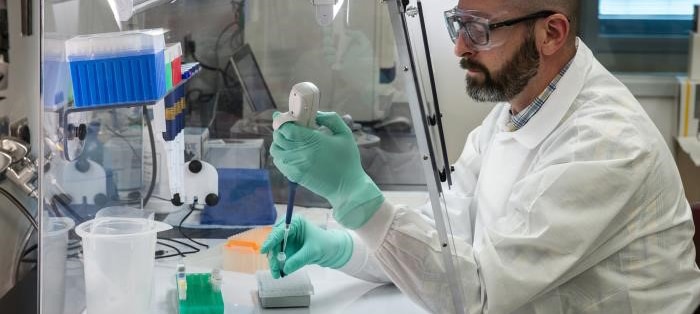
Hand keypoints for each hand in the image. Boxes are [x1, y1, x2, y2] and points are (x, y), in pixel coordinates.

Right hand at [260, 215, 351, 277]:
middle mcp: (288, 229)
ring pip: (275, 251)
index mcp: (295, 223)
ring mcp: (287, 239)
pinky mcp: (287, 248)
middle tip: (275, 270)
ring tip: (277, 275)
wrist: (332, 250)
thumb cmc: (325, 244)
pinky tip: (281, 273)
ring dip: (275, 263)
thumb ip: (298, 259)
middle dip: (273, 256)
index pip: (280, 231)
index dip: (271, 241)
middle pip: (274, 242)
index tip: (264, 250)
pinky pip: (279, 257)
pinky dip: (279, 264)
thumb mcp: (312, 252)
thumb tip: (285, 268)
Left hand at [270, 111, 383, 228]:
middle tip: (291, 126)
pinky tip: (292, 152)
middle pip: (279, 137)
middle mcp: (301, 153)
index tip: (291, 117)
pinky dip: (281, 154)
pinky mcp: (294, 176)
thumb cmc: (348, 160)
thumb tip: (315, 114)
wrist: (347, 187)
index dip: (285, 120)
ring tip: (291, 139)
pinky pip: (278, 161)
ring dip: (280, 142)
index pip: (287, 128)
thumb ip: (330, 119)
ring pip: (275, 149)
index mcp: (313, 141)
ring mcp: (295, 166)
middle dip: (282, 129)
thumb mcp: (345, 134)